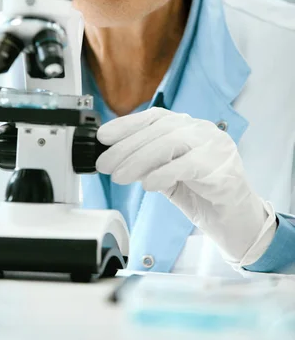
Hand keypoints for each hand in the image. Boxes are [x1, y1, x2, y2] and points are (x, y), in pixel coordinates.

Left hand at [96, 107, 276, 265]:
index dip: (126, 125)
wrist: (235, 221)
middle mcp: (202, 130)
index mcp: (188, 126)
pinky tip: (148, 184)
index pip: (153, 117)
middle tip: (105, 165)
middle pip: (158, 130)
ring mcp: (215, 146)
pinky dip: (164, 173)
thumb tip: (114, 157)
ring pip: (171, 143)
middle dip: (126, 148)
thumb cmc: (201, 194)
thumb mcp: (165, 175)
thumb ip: (146, 163)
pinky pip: (188, 165)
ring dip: (140, 160)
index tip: (103, 137)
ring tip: (120, 176)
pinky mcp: (223, 168)